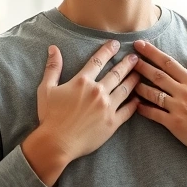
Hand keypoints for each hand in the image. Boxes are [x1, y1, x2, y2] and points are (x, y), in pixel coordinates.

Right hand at [22, 40, 140, 185]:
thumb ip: (53, 68)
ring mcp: (107, 107)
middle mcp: (97, 91)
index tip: (116, 44)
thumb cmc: (50, 116)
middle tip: (136, 57)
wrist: (57, 143)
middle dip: (127, 63)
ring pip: (125, 89)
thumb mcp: (46, 89)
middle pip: (117, 73)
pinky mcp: (112, 122)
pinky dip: (135, 103)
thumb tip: (53, 48)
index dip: (108, 50)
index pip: (98, 60)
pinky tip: (139, 99)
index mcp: (82, 81)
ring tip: (140, 74)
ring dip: (134, 79)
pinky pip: (128, 110)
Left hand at [133, 40, 186, 186]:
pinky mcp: (175, 124)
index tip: (140, 44)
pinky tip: (134, 104)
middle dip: (141, 65)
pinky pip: (155, 114)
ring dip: (139, 86)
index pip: (169, 63)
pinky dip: (143, 109)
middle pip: (158, 75)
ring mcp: (179, 109)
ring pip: (153, 94)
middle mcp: (184, 93)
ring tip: (127, 80)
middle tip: (127, 58)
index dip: (152, 53)